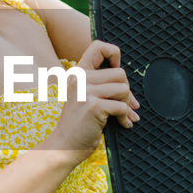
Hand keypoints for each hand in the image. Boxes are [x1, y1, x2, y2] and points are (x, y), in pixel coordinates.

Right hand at [48, 39, 139, 162]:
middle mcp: (80, 78)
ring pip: (123, 89)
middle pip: (120, 74)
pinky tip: (122, 124)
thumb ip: (100, 85)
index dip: (114, 54)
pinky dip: (125, 117)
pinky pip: (122, 106)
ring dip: (128, 105)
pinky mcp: (94, 106)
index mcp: (77, 73)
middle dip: (127, 92)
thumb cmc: (78, 124)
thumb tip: (128, 84)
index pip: (98, 46)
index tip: (116, 70)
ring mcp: (86, 91)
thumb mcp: (84, 97)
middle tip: (126, 105)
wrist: (64, 146)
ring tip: (124, 116)